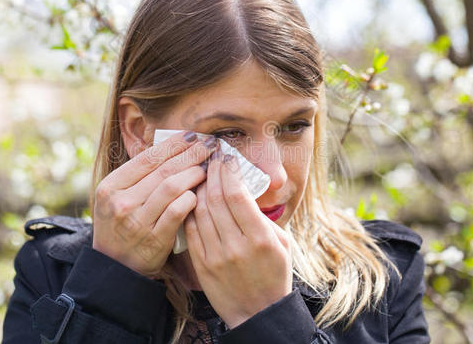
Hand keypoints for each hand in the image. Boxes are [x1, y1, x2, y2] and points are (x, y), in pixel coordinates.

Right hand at [92, 131, 216, 277]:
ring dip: (194, 174)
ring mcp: (137, 222)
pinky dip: (191, 200)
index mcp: (111, 186)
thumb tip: (175, 148)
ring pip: (171, 187)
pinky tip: (200, 194)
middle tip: (209, 146)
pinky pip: (177, 212)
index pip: (148, 157)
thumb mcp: (118, 198)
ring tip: (207, 168)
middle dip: (190, 154)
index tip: (192, 136)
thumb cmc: (122, 226)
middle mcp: (121, 202)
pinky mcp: (154, 240)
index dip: (173, 143)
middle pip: (163, 169)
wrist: (115, 267)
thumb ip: (140, 176)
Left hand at [183, 148, 292, 328]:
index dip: (229, 172)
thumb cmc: (274, 275)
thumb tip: (244, 190)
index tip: (227, 159)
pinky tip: (192, 197)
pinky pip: (191, 230)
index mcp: (261, 238)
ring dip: (199, 188)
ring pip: (200, 211)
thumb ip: (263, 218)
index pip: (238, 195)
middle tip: (211, 160)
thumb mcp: (282, 244)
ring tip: (201, 174)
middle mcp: (237, 246)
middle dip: (212, 174)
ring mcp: (216, 256)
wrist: (258, 313)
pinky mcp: (202, 264)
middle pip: (216, 199)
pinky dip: (190, 209)